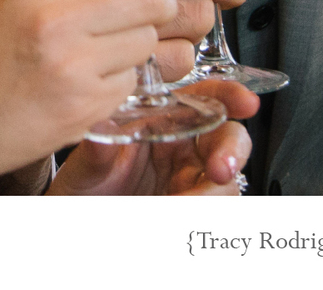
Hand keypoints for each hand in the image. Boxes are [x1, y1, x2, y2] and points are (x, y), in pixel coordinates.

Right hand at [0, 0, 245, 186]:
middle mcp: (54, 16)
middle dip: (162, 4)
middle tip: (145, 14)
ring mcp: (72, 64)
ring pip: (152, 38)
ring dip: (142, 46)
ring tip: (101, 55)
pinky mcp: (87, 105)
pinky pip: (138, 80)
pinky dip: (126, 81)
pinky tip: (90, 83)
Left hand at [46, 81, 258, 194]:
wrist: (77, 226)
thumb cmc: (83, 192)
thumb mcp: (83, 169)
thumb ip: (95, 153)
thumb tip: (101, 132)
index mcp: (161, 124)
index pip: (203, 99)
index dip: (229, 96)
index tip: (244, 102)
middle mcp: (182, 150)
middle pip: (228, 137)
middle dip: (232, 151)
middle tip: (219, 169)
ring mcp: (190, 181)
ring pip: (227, 179)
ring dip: (215, 191)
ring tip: (184, 202)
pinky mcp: (192, 209)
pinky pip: (215, 206)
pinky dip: (205, 211)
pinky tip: (184, 215)